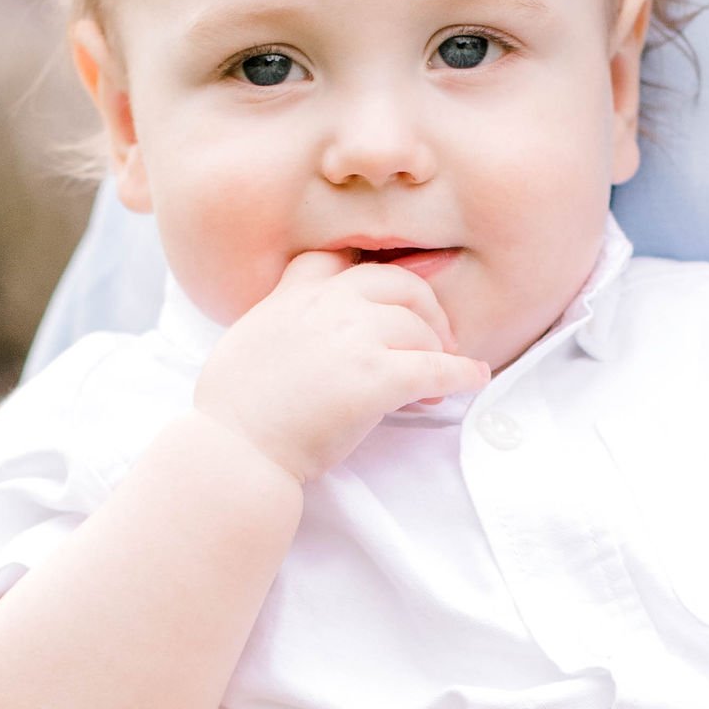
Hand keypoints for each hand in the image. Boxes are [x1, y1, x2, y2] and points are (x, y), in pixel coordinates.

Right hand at [194, 250, 489, 482]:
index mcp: (296, 293)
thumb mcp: (250, 337)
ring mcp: (355, 338)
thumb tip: (308, 329)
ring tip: (436, 382)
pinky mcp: (377, 377)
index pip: (344, 259)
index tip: (395, 297)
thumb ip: (283, 316)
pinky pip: (436, 369)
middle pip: (400, 284)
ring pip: (420, 328)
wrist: (236, 449)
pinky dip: (461, 374)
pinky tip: (472, 380)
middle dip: (425, 309)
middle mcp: (328, 304)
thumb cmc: (236, 409)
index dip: (377, 276)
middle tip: (434, 339)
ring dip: (438, 352)